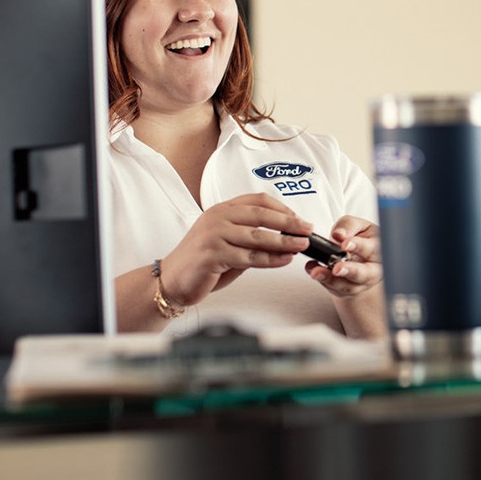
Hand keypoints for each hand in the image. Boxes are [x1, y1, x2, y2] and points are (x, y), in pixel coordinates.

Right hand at [160, 192, 312, 306]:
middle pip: (262, 215)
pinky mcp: (213, 254)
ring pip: (259, 237)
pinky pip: (249, 258)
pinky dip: (271, 259)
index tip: (299, 218)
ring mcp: (214, 234)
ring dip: (284, 241)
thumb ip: (251, 237)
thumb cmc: (203, 261)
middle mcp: (218, 217)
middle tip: (307, 229)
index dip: (283, 208)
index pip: (258, 200)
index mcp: (222, 209)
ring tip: (302, 245)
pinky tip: (284, 260)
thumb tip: (286, 238)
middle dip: (289, 223)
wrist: (172, 280)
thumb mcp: (229, 242)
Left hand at [305, 215, 382, 297]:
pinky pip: (334, 288)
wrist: (360, 257)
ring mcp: (359, 283)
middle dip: (349, 271)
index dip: (359, 246)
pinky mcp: (346, 290)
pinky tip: (313, 270)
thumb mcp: (358, 226)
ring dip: (331, 279)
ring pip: (347, 285)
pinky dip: (322, 280)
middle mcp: (372, 269)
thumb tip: (339, 234)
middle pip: (364, 274)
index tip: (344, 244)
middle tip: (336, 268)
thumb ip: (349, 226)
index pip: (372, 249)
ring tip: (317, 272)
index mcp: (379, 249)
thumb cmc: (361, 238)